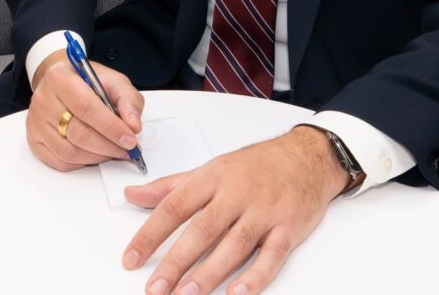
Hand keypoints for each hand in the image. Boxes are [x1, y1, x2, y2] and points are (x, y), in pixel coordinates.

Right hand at [25, 50, 143, 171]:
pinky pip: (60, 162)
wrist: (62, 83)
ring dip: (97, 157)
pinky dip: (83, 163)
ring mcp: (36, 123)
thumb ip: (128, 100)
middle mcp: (43, 100)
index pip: (86, 107)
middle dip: (108, 146)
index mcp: (60, 78)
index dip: (111, 127)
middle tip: (127, 150)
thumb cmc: (87, 82)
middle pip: (77, 133)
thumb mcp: (112, 80)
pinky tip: (96, 155)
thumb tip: (133, 126)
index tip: (130, 139)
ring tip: (114, 152)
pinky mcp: (34, 141)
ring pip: (69, 152)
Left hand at [121, 126, 344, 294]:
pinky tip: (238, 292)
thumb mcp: (210, 168)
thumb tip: (132, 194)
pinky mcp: (289, 227)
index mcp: (213, 178)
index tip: (131, 258)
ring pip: (234, 244)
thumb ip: (171, 186)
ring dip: (210, 272)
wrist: (307, 156)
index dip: (150, 233)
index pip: (175, 206)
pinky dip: (256, 275)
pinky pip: (272, 254)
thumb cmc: (256, 166)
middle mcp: (237, 193)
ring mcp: (264, 210)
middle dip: (175, 261)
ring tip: (187, 294)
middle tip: (155, 288)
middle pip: (202, 229)